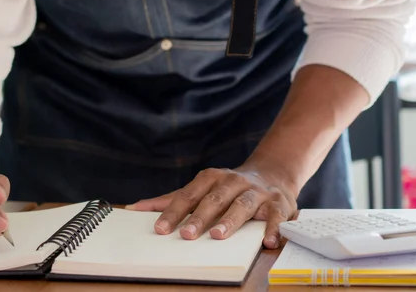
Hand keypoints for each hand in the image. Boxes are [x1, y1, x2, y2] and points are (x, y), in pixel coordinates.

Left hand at [127, 165, 296, 248]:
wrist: (273, 174)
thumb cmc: (229, 188)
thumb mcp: (202, 189)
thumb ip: (172, 199)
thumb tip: (136, 208)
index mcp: (212, 178)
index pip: (189, 195)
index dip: (174, 211)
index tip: (160, 228)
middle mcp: (234, 182)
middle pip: (214, 199)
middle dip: (199, 217)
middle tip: (186, 235)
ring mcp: (257, 192)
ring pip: (242, 205)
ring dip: (230, 220)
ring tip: (217, 236)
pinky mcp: (279, 204)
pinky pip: (276, 216)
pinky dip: (272, 228)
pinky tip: (266, 242)